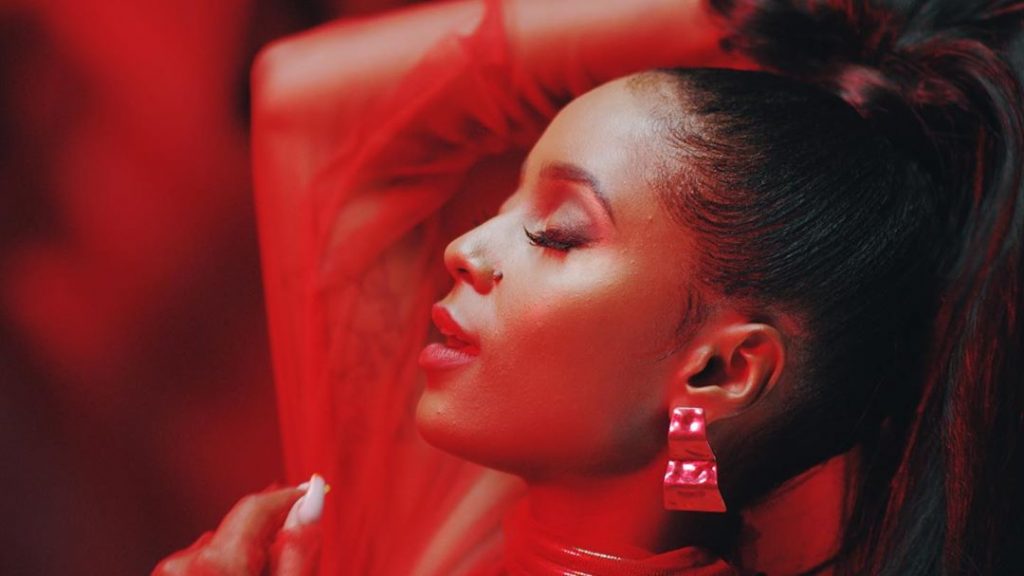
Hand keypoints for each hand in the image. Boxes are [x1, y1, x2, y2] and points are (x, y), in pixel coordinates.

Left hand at [153, 475, 326, 575]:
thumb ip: (298, 548)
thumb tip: (312, 499)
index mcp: (217, 561)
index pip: (258, 505)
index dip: (290, 497)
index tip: (314, 491)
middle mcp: (185, 561)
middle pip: (243, 526)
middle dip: (268, 537)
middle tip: (288, 565)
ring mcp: (170, 572)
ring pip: (224, 545)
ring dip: (245, 557)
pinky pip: (204, 560)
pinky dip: (224, 569)